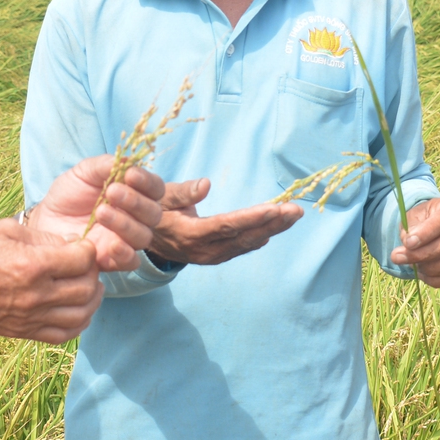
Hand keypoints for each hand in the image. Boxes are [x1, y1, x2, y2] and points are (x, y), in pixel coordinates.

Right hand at [0, 222, 103, 343]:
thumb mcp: (3, 230)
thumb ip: (41, 236)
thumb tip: (70, 243)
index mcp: (32, 265)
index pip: (82, 259)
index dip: (87, 249)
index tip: (80, 245)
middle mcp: (36, 295)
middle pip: (86, 287)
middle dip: (92, 272)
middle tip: (86, 264)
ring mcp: (31, 318)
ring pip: (82, 314)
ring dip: (92, 299)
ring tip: (89, 286)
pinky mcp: (24, 332)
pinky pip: (64, 334)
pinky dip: (79, 323)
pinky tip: (78, 309)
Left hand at [25, 156, 166, 272]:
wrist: (44, 219)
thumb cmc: (68, 194)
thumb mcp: (83, 173)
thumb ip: (105, 165)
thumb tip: (128, 160)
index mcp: (134, 193)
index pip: (155, 188)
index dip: (147, 182)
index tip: (130, 174)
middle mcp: (136, 217)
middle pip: (154, 214)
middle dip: (135, 201)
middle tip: (111, 192)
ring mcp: (125, 240)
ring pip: (143, 237)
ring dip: (126, 224)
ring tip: (101, 213)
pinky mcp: (112, 260)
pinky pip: (130, 262)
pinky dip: (125, 253)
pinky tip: (112, 244)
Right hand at [146, 179, 303, 265]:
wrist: (142, 238)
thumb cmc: (152, 210)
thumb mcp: (160, 197)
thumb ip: (183, 192)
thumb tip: (206, 183)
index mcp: (190, 234)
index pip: (227, 226)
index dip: (252, 218)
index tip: (275, 207)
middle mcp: (203, 250)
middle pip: (243, 237)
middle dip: (272, 223)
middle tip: (296, 210)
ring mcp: (210, 256)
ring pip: (246, 243)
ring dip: (272, 229)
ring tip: (294, 215)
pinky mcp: (215, 256)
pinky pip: (241, 247)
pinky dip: (260, 236)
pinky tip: (276, 228)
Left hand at [391, 197, 439, 287]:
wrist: (432, 228)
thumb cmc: (422, 220)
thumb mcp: (412, 216)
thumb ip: (410, 229)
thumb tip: (408, 247)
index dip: (426, 233)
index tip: (408, 243)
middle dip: (421, 254)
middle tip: (397, 257)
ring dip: (428, 268)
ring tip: (411, 264)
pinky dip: (434, 279)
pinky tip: (421, 272)